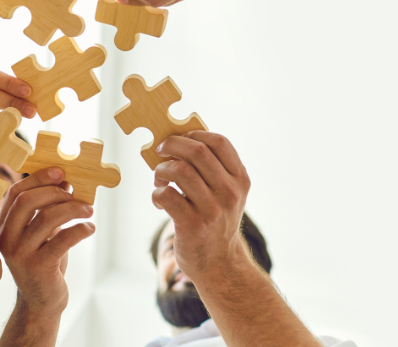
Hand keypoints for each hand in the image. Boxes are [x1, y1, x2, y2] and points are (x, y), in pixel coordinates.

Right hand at [0, 167, 94, 316]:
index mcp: (3, 225)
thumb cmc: (42, 261)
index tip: (59, 171)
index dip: (37, 178)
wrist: (40, 301)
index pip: (15, 192)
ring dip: (72, 209)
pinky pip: (62, 239)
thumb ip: (45, 208)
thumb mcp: (38, 233)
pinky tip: (89, 229)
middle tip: (74, 193)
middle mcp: (6, 238)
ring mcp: (21, 253)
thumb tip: (65, 180)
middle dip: (54, 191)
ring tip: (88, 210)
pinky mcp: (39, 266)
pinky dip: (80, 229)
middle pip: (26, 201)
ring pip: (47, 218)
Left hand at [151, 131, 250, 281]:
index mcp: (240, 180)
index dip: (195, 134)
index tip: (180, 139)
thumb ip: (212, 168)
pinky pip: (166, 195)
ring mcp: (212, 210)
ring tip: (160, 178)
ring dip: (161, 169)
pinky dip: (157, 193)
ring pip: (179, 171)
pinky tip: (159, 199)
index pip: (220, 143)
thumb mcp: (226, 193)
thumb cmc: (215, 220)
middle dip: (172, 145)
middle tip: (161, 150)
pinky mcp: (192, 225)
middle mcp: (229, 193)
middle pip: (197, 152)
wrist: (218, 263)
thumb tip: (177, 139)